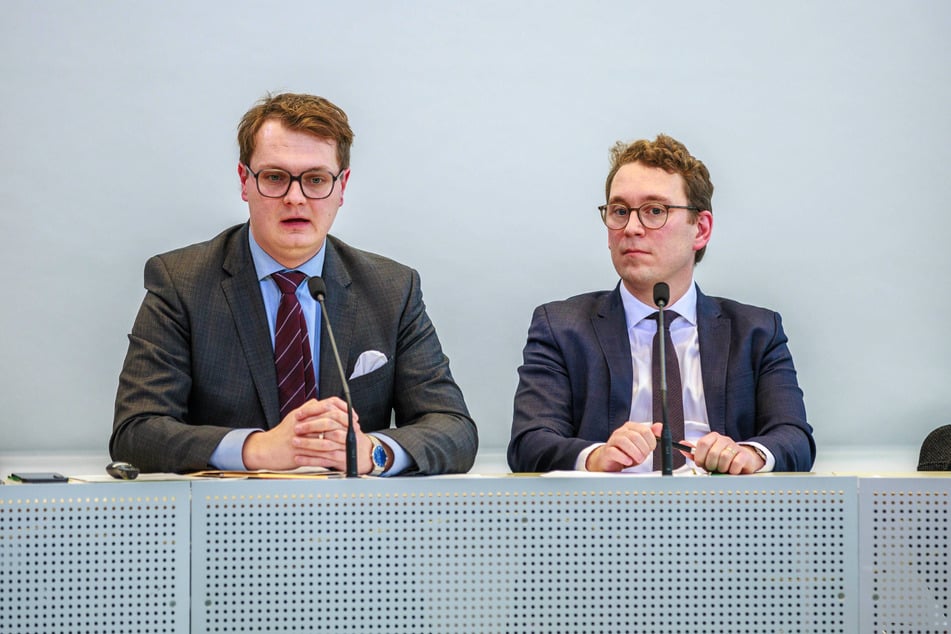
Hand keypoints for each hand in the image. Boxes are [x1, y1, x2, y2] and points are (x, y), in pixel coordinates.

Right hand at [242, 397, 360, 470]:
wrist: (266, 450)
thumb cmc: (281, 435)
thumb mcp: (293, 417)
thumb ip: (307, 409)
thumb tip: (318, 402)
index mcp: (303, 413)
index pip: (327, 404)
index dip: (342, 409)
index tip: (351, 415)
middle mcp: (302, 423)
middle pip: (329, 418)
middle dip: (344, 424)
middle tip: (354, 428)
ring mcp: (301, 437)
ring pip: (325, 436)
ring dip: (340, 439)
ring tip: (349, 440)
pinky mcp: (299, 451)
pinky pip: (318, 451)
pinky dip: (329, 452)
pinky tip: (338, 453)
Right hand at [585, 422, 662, 471]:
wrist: (611, 461)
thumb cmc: (627, 452)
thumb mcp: (642, 444)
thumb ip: (651, 434)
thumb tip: (660, 427)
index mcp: (631, 427)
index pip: (645, 430)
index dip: (651, 442)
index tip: (650, 449)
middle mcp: (621, 432)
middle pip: (635, 436)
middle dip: (643, 449)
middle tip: (644, 456)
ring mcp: (613, 441)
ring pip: (624, 442)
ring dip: (634, 453)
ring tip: (638, 460)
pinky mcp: (607, 451)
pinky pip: (614, 452)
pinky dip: (623, 458)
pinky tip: (628, 461)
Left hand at [691, 432, 763, 473]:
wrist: (742, 461)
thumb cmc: (721, 459)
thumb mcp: (706, 455)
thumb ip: (694, 452)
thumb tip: (682, 444)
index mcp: (713, 437)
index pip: (702, 443)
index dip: (700, 456)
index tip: (700, 463)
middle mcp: (724, 440)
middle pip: (712, 453)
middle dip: (710, 465)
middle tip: (713, 468)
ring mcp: (735, 447)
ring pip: (724, 458)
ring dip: (721, 468)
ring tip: (722, 469)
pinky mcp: (744, 455)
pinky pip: (735, 464)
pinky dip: (732, 470)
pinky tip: (731, 470)